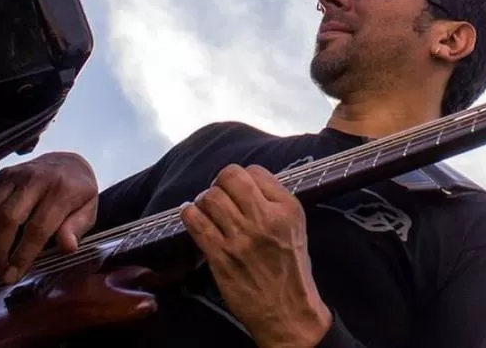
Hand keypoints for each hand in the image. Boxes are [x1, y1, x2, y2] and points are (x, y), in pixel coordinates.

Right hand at [0, 152, 98, 283]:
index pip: (38, 227)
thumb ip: (77, 227)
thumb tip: (67, 247)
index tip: (12, 277)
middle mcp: (35, 178)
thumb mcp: (89, 209)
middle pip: (7, 217)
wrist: (67, 163)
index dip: (22, 255)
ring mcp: (14, 174)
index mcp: (61, 189)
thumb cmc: (77, 193)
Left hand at [180, 165, 332, 347]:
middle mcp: (264, 219)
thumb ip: (274, 199)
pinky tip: (193, 215)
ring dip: (205, 200)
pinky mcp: (220, 255)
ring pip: (210, 197)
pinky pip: (195, 222)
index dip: (242, 177)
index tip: (239, 189)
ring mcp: (240, 237)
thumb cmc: (290, 267)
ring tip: (208, 209)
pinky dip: (189, 214)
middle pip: (229, 177)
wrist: (287, 313)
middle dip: (220, 182)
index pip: (254, 171)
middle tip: (220, 194)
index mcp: (286, 208)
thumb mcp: (295, 225)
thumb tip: (245, 180)